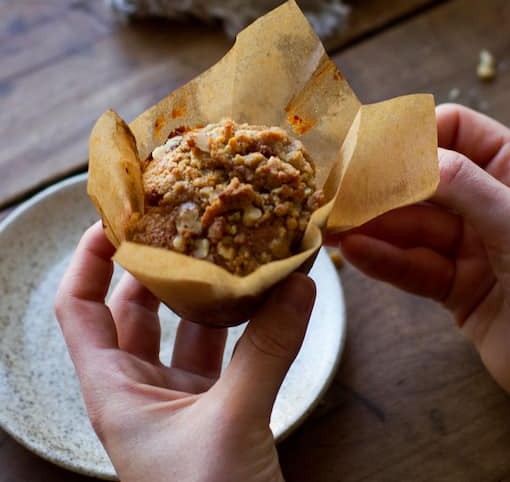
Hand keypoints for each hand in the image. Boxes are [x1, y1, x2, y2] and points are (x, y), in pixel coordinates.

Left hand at [55, 222, 314, 481]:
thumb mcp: (232, 424)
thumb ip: (266, 350)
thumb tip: (297, 285)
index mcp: (115, 392)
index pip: (80, 310)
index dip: (89, 261)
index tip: (117, 218)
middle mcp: (141, 392)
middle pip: (136, 308)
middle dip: (160, 264)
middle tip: (188, 220)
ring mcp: (181, 402)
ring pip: (187, 329)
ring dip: (211, 292)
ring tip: (235, 247)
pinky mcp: (220, 414)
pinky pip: (229, 353)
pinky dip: (246, 324)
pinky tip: (272, 297)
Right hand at [329, 103, 509, 410]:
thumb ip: (461, 183)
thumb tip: (404, 152)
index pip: (455, 131)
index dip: (411, 134)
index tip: (365, 142)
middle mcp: (492, 203)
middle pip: (424, 181)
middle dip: (379, 185)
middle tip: (335, 189)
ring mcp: (474, 247)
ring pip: (413, 227)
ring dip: (372, 225)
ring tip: (331, 223)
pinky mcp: (460, 289)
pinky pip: (415, 268)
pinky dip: (384, 261)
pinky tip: (354, 253)